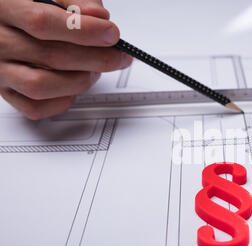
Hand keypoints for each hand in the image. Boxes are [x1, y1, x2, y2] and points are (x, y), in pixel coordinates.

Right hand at [0, 0, 132, 119]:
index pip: (42, 21)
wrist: (4, 22)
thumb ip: (74, 1)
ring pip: (42, 86)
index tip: (111, 33)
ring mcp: (0, 70)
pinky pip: (35, 107)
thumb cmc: (30, 7)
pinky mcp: (7, 92)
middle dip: (96, 58)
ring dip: (80, 80)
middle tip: (118, 55)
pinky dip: (63, 101)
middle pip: (50, 56)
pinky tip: (74, 86)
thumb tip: (99, 17)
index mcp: (3, 8)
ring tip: (95, 70)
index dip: (83, 30)